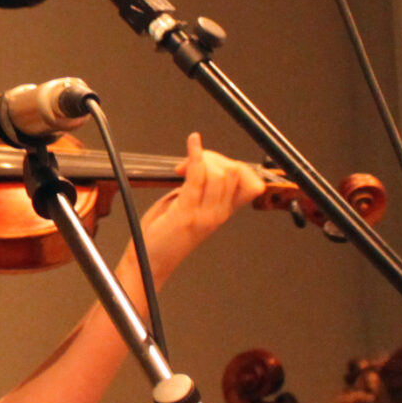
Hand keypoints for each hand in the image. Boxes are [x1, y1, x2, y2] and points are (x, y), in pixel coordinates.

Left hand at [126, 134, 267, 278]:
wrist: (150, 260)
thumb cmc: (165, 233)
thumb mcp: (191, 206)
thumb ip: (201, 187)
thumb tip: (204, 162)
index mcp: (224, 211)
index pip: (251, 182)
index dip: (235, 165)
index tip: (213, 166)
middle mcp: (220, 213)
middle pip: (233, 171)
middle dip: (213, 157)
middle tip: (190, 165)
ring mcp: (205, 213)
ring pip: (219, 172)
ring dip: (202, 159)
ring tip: (182, 168)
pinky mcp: (187, 211)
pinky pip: (198, 175)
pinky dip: (196, 153)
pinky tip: (193, 142)